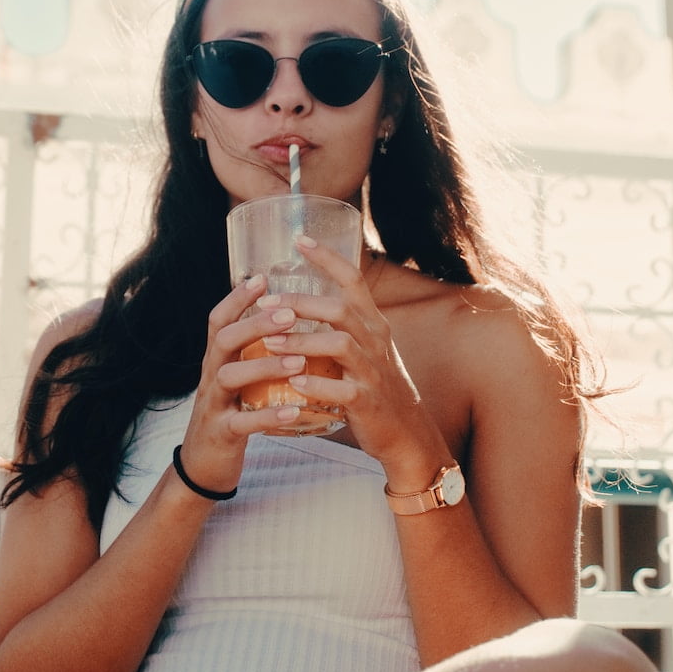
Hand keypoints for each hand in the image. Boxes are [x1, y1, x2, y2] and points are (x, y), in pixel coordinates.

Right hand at [177, 274, 310, 494]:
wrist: (203, 466)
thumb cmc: (230, 413)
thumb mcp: (236, 379)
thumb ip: (251, 352)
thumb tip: (283, 318)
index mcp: (216, 359)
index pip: (219, 319)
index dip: (237, 298)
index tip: (263, 277)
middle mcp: (210, 376)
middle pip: (224, 340)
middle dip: (255, 324)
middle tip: (289, 314)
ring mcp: (213, 405)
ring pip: (230, 377)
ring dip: (265, 366)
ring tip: (299, 359)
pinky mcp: (221, 434)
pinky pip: (243, 422)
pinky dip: (268, 416)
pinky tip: (294, 410)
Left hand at [235, 236, 441, 476]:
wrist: (406, 431)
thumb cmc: (375, 384)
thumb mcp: (365, 346)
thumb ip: (339, 325)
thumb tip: (295, 303)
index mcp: (373, 323)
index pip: (353, 279)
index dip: (327, 257)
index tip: (299, 240)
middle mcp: (375, 341)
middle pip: (339, 309)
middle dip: (300, 303)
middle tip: (265, 303)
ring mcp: (373, 371)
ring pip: (339, 345)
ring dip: (301, 341)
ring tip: (269, 342)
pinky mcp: (367, 402)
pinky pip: (341, 390)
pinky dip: (316, 385)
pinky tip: (294, 383)